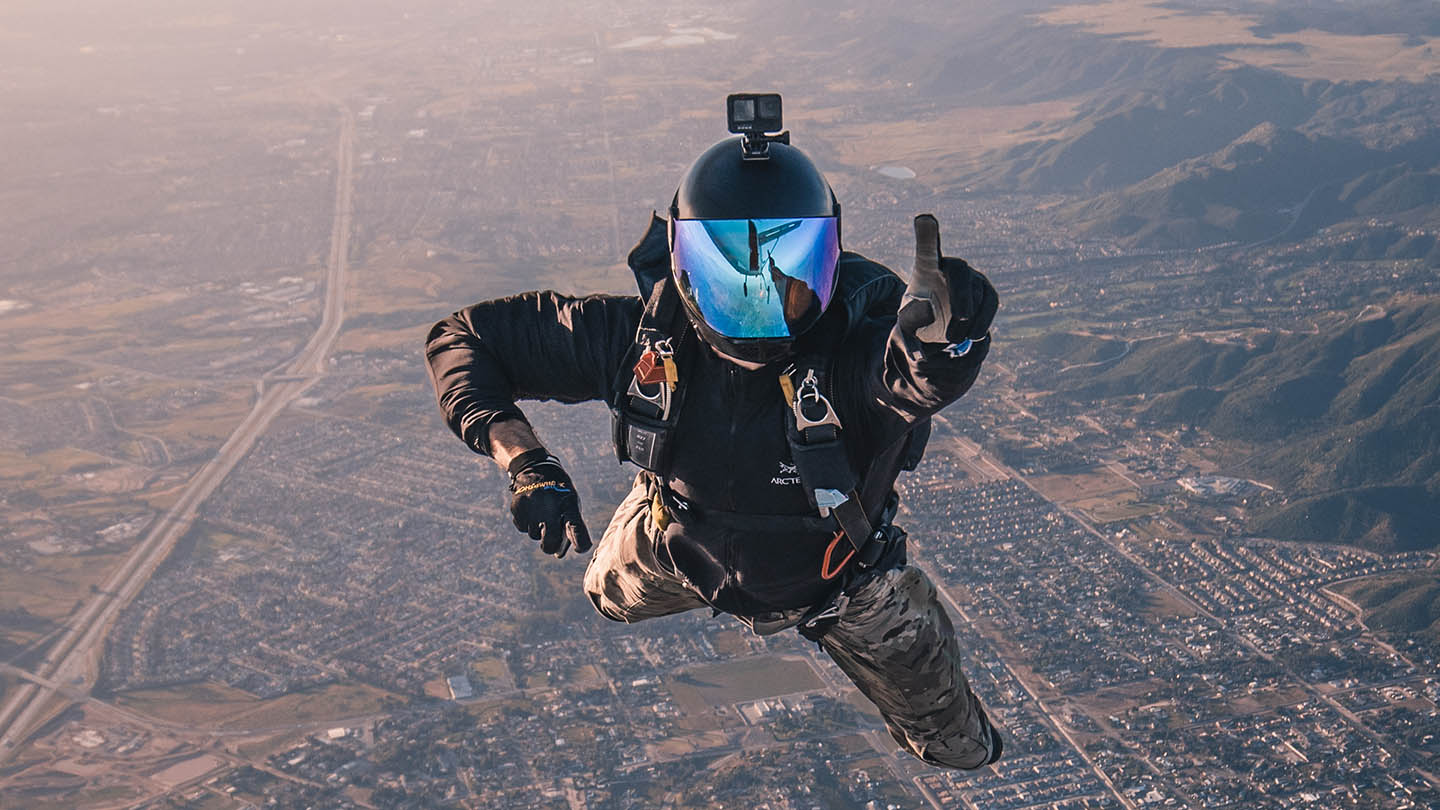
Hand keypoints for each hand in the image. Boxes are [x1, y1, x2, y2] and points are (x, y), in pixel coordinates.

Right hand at [507, 449, 591, 557]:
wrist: (535, 465)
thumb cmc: (558, 490)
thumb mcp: (569, 502)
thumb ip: (568, 527)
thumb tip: (558, 555)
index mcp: (569, 503)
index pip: (577, 528)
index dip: (581, 543)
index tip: (580, 548)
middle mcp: (550, 506)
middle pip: (550, 543)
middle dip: (551, 546)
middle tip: (551, 541)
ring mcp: (532, 507)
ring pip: (534, 536)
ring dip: (538, 531)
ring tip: (541, 513)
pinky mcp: (518, 507)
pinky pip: (522, 528)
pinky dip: (526, 523)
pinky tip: (531, 510)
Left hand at [900, 214, 996, 345]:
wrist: (937, 329)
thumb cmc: (917, 319)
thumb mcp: (906, 322)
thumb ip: (913, 320)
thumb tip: (932, 316)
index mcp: (926, 268)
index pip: (927, 249)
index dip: (927, 235)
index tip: (924, 219)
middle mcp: (952, 266)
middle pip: (959, 273)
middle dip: (961, 297)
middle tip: (959, 320)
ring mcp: (972, 277)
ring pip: (976, 293)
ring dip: (968, 319)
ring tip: (953, 339)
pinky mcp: (986, 292)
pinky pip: (989, 303)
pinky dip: (982, 322)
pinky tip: (972, 336)